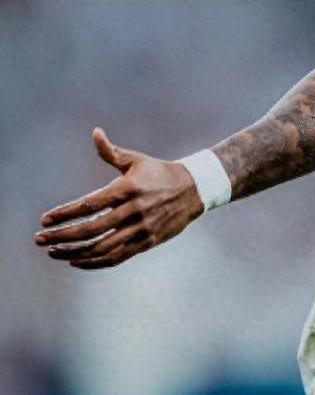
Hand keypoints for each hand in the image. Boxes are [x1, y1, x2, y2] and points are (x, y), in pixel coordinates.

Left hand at [34, 127, 204, 269]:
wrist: (193, 190)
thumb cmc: (159, 172)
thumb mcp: (136, 160)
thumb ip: (111, 152)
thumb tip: (95, 133)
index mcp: (127, 188)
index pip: (89, 204)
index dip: (65, 213)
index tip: (44, 220)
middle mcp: (133, 210)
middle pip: (91, 229)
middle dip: (62, 236)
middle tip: (40, 239)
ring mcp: (141, 229)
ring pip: (101, 247)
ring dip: (74, 252)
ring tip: (54, 251)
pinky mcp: (147, 243)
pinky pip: (116, 257)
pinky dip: (94, 262)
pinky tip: (76, 261)